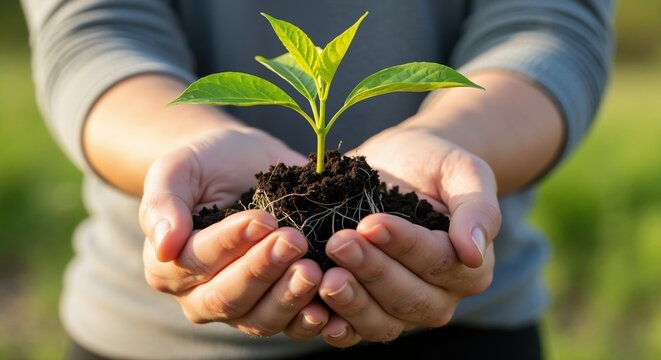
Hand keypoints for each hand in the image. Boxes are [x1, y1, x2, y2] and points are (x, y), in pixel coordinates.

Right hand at [139, 127, 328, 336]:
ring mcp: (240, 308)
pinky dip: (310, 321)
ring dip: (289, 297)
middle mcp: (200, 296)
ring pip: (260, 319)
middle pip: (229, 297)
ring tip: (314, 270)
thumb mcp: (178, 170)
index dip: (231, 243)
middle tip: (294, 241)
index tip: (263, 220)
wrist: (241, 165)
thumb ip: (164, 204)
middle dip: (263, 270)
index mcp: (168, 266)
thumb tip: (164, 246)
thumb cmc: (205, 165)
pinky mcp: (275, 308)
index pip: (198, 261)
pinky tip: (329, 309)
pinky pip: (291, 326)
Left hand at [316, 125, 500, 346]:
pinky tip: (315, 312)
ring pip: (381, 323)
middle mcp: (438, 296)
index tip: (372, 223)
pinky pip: (354, 332)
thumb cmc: (435, 165)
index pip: (437, 262)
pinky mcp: (368, 310)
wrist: (401, 164)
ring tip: (325, 277)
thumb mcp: (464, 172)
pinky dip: (335, 327)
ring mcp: (401, 310)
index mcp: (469, 267)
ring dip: (351, 303)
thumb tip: (473, 252)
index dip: (404, 246)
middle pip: (408, 297)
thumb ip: (478, 209)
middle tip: (339, 243)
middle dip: (371, 271)